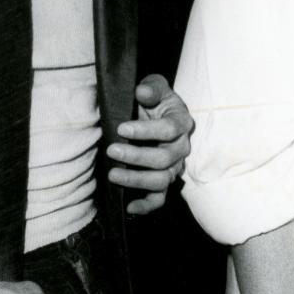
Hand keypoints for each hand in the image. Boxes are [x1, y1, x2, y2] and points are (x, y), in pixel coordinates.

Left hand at [106, 73, 192, 214]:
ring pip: (162, 180)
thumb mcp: (154, 87)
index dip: (145, 131)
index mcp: (181, 122)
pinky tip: (129, 207)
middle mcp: (182, 147)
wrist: (157, 112)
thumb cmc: (154, 99)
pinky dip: (146, 205)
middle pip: (164, 158)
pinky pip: (160, 198)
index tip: (121, 129)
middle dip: (136, 156)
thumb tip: (142, 92)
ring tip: (113, 175)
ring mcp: (174, 166)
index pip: (169, 130)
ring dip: (137, 180)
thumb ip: (151, 87)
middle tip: (111, 151)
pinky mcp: (165, 179)